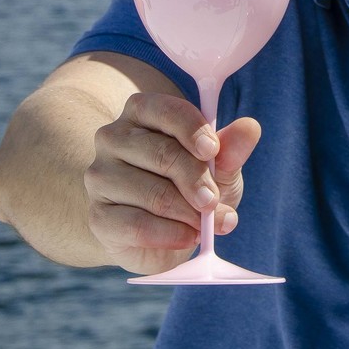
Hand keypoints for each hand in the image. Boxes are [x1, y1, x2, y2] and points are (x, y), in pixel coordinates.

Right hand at [84, 92, 260, 272]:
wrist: (162, 232)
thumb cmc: (191, 187)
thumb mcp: (218, 167)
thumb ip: (231, 149)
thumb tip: (250, 128)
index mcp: (142, 112)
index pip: (166, 111)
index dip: (193, 131)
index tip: (212, 151)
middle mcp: (113, 138)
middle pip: (162, 154)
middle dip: (197, 181)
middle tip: (214, 201)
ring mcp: (100, 177)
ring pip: (152, 193)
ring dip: (188, 213)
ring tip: (203, 224)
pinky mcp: (98, 216)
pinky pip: (137, 225)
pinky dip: (171, 234)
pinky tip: (187, 237)